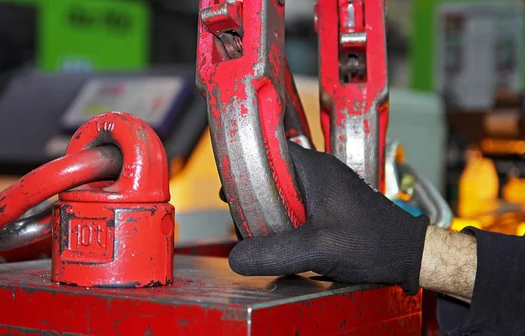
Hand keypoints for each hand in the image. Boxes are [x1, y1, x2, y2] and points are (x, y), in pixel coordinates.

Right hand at [227, 142, 430, 294]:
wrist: (407, 254)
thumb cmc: (374, 242)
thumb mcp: (317, 249)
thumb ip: (274, 252)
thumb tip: (237, 257)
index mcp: (314, 168)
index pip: (268, 153)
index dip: (244, 168)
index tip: (229, 187)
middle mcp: (319, 173)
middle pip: (272, 175)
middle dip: (253, 196)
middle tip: (240, 216)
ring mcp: (326, 188)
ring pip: (284, 192)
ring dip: (268, 210)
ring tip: (258, 231)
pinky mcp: (331, 205)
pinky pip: (297, 206)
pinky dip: (284, 219)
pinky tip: (282, 239)